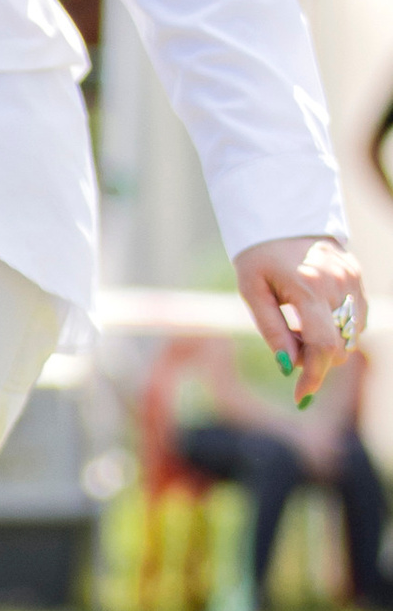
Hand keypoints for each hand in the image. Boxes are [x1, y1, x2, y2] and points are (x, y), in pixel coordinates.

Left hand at [233, 234, 367, 408]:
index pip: (322, 346)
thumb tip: (288, 366)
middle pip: (339, 347)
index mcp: (309, 288)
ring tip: (299, 323)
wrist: (280, 214)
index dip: (313, 377)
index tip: (300, 396)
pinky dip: (339, 328)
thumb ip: (272, 330)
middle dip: (316, 359)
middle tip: (289, 344)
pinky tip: (315, 314)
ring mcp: (352, 279)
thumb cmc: (259, 255)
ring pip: (351, 336)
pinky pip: (357, 317)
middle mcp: (338, 285)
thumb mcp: (252, 291)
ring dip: (328, 344)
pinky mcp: (357, 275)